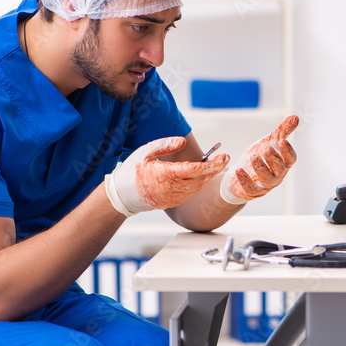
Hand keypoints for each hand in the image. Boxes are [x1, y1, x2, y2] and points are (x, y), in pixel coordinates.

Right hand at [105, 137, 228, 215]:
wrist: (121, 196)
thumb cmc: (132, 170)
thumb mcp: (145, 152)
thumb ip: (165, 144)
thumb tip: (183, 142)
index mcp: (165, 174)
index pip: (195, 169)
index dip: (212, 164)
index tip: (223, 157)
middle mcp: (171, 188)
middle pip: (200, 179)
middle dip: (215, 169)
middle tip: (225, 159)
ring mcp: (172, 198)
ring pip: (197, 187)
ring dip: (207, 177)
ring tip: (215, 165)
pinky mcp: (172, 203)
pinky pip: (190, 193)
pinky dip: (198, 184)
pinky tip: (202, 175)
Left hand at [220, 115, 298, 203]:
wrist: (241, 174)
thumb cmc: (260, 157)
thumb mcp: (269, 142)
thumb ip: (282, 131)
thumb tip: (295, 117)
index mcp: (283, 163)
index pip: (290, 159)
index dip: (287, 151)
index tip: (282, 141)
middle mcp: (277, 175)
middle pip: (280, 169)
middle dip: (274, 159)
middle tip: (266, 148)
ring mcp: (265, 185)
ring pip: (267, 180)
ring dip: (261, 169)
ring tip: (253, 157)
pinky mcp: (251, 191)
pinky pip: (250, 188)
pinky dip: (245, 180)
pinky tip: (238, 170)